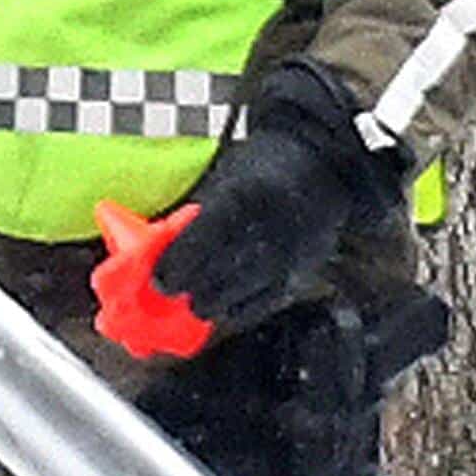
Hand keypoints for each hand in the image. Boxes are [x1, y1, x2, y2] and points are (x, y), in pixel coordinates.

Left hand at [149, 129, 352, 329]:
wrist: (321, 167)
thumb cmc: (265, 167)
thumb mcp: (226, 175)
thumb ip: (195, 211)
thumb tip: (154, 241)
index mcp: (248, 195)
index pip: (206, 237)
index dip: (179, 262)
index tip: (158, 276)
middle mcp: (272, 229)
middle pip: (221, 271)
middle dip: (189, 285)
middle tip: (166, 289)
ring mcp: (290, 256)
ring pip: (240, 294)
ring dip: (209, 300)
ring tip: (191, 297)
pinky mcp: (302, 274)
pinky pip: (263, 304)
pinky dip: (236, 309)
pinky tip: (220, 305)